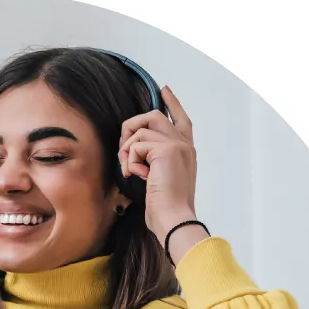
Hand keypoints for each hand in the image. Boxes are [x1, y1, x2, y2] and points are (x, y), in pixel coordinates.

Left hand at [117, 86, 198, 237]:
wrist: (174, 219)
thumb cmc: (166, 209)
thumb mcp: (160, 181)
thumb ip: (153, 162)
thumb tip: (134, 151)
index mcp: (186, 152)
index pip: (181, 120)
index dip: (172, 103)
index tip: (165, 90)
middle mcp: (184, 144)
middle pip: (154, 116)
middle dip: (132, 127)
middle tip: (123, 148)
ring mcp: (177, 145)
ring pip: (141, 130)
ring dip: (126, 151)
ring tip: (129, 171)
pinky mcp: (166, 149)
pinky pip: (136, 145)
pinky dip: (129, 161)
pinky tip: (135, 175)